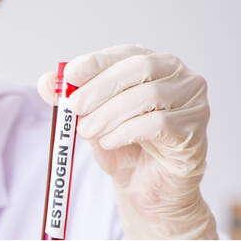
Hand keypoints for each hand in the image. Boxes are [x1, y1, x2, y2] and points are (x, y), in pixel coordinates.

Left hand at [38, 44, 215, 240]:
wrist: (144, 187)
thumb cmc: (121, 146)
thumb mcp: (90, 119)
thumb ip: (70, 99)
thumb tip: (45, 82)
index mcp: (153, 66)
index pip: (126, 53)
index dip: (97, 61)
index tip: (69, 74)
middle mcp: (179, 77)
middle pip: (140, 68)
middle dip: (100, 88)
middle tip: (74, 108)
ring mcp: (193, 102)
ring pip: (149, 95)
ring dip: (110, 114)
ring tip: (88, 132)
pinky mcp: (194, 130)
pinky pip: (159, 123)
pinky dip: (126, 132)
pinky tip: (109, 142)